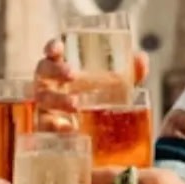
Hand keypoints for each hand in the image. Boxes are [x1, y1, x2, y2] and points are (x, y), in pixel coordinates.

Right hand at [32, 37, 149, 131]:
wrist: (91, 136)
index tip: (57, 47)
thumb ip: (128, 74)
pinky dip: (55, 126)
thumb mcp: (114, 88)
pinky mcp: (45, 128)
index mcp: (62, 69)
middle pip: (44, 71)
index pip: (52, 54)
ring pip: (43, 98)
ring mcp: (44, 105)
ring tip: (75, 104)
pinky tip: (69, 129)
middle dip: (55, 70)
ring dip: (58, 99)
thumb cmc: (95, 102)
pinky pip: (45, 126)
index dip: (52, 47)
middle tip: (72, 74)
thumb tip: (141, 59)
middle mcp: (49, 84)